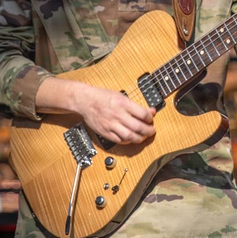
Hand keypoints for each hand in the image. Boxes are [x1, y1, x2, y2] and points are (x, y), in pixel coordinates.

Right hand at [37, 77, 155, 144]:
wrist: (85, 101)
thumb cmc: (103, 97)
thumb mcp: (121, 96)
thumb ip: (135, 105)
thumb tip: (150, 111)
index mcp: (123, 104)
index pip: (143, 114)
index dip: (150, 118)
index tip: (151, 119)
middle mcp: (118, 115)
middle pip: (139, 127)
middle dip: (149, 131)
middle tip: (152, 131)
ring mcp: (111, 125)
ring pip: (130, 137)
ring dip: (140, 138)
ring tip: (144, 136)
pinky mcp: (106, 133)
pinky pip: (120, 141)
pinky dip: (128, 141)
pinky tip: (131, 138)